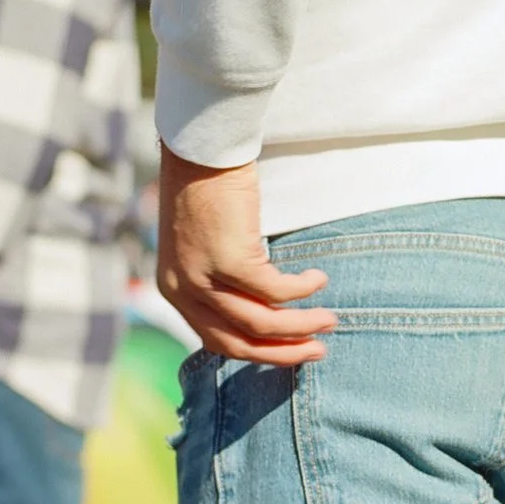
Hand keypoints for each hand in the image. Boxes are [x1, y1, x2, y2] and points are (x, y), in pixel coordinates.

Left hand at [156, 146, 335, 363]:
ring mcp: (203, 277)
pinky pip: (275, 289)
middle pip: (238, 342)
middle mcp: (183, 291)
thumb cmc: (205, 191)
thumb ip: (220, 280)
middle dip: (284, 352)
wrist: (200, 151)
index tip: (290, 352)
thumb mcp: (202, 247)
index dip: (259, 352)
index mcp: (175, 291)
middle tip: (318, 351)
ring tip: (329, 319)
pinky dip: (301, 289)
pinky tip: (318, 279)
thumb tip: (262, 306)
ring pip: (260, 322)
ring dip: (301, 325)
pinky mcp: (229, 259)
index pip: (218, 342)